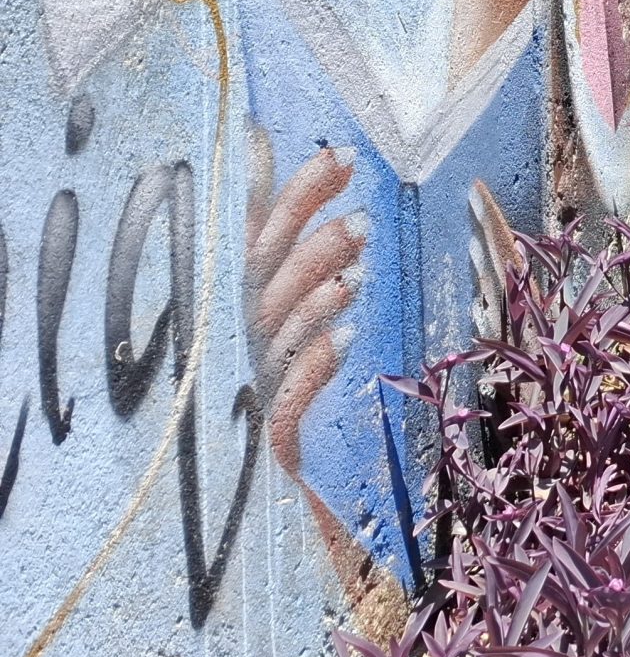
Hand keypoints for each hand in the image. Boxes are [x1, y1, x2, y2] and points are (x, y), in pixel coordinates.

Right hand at [243, 130, 363, 479]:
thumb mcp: (290, 320)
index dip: (296, 193)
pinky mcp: (265, 438)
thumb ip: (290, 249)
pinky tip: (344, 338)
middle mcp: (241, 336)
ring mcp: (249, 383)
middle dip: (308, 234)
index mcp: (248, 301)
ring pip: (276, 329)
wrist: (280, 504)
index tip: (341, 152)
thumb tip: (274, 154)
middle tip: (360, 207)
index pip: (262, 234)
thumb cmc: (284, 393)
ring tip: (356, 267)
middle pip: (265, 271)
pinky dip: (311, 365)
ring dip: (313, 292)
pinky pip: (284, 399)